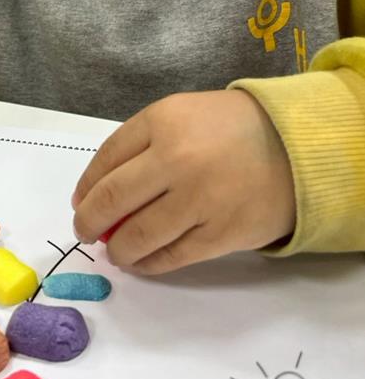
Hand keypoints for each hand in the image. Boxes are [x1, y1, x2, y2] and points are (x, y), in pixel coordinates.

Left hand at [71, 91, 295, 274]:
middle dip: (88, 222)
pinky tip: (141, 262)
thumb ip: (136, 146)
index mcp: (162, 122)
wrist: (297, 146)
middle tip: (85, 231)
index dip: (86, 187)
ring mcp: (199, 200)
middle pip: (112, 200)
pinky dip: (147, 264)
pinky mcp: (220, 234)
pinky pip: (170, 257)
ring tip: (115, 251)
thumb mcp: (179, 115)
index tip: (81, 202)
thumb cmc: (229, 128)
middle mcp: (176, 159)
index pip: (105, 160)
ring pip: (137, 235)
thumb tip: (91, 193)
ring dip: (117, 249)